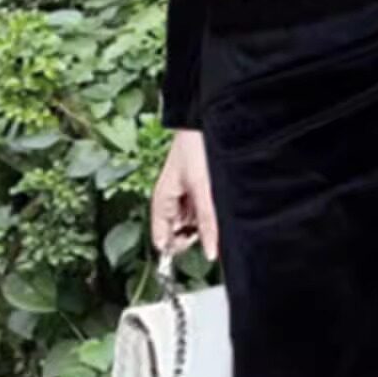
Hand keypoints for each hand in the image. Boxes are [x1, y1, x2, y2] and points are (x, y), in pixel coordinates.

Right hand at [151, 128, 220, 261]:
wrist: (206, 123)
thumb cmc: (195, 148)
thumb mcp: (204, 190)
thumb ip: (208, 223)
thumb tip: (210, 253)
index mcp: (161, 203)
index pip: (162, 240)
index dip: (177, 248)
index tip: (195, 245)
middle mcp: (170, 203)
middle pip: (178, 235)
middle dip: (194, 235)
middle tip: (207, 221)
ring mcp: (183, 197)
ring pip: (193, 224)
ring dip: (204, 222)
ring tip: (212, 202)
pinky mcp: (197, 192)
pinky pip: (203, 212)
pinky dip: (210, 212)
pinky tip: (216, 200)